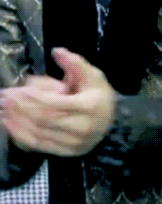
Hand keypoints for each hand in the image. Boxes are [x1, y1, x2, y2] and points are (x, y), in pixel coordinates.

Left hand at [1, 48, 115, 155]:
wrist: (108, 121)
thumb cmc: (98, 96)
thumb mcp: (93, 76)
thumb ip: (75, 63)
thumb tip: (57, 51)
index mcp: (89, 107)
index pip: (55, 104)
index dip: (33, 98)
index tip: (16, 91)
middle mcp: (82, 127)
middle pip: (44, 118)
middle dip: (21, 108)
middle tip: (5, 98)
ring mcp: (74, 142)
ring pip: (38, 132)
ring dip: (17, 121)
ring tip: (3, 110)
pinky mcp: (66, 151)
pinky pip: (39, 144)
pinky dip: (20, 135)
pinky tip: (10, 124)